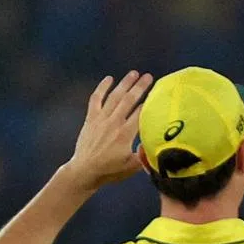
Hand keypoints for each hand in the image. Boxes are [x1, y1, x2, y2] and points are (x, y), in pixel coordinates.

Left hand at [65, 70, 153, 189]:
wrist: (85, 171)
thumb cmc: (110, 171)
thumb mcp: (132, 167)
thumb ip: (145, 155)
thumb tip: (155, 144)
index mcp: (125, 134)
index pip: (140, 113)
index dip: (149, 102)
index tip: (158, 93)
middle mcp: (113, 123)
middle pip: (129, 100)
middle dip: (140, 87)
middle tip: (149, 76)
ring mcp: (101, 119)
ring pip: (114, 96)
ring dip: (125, 83)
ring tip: (134, 73)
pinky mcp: (91, 119)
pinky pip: (96, 99)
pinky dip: (102, 88)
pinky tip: (109, 79)